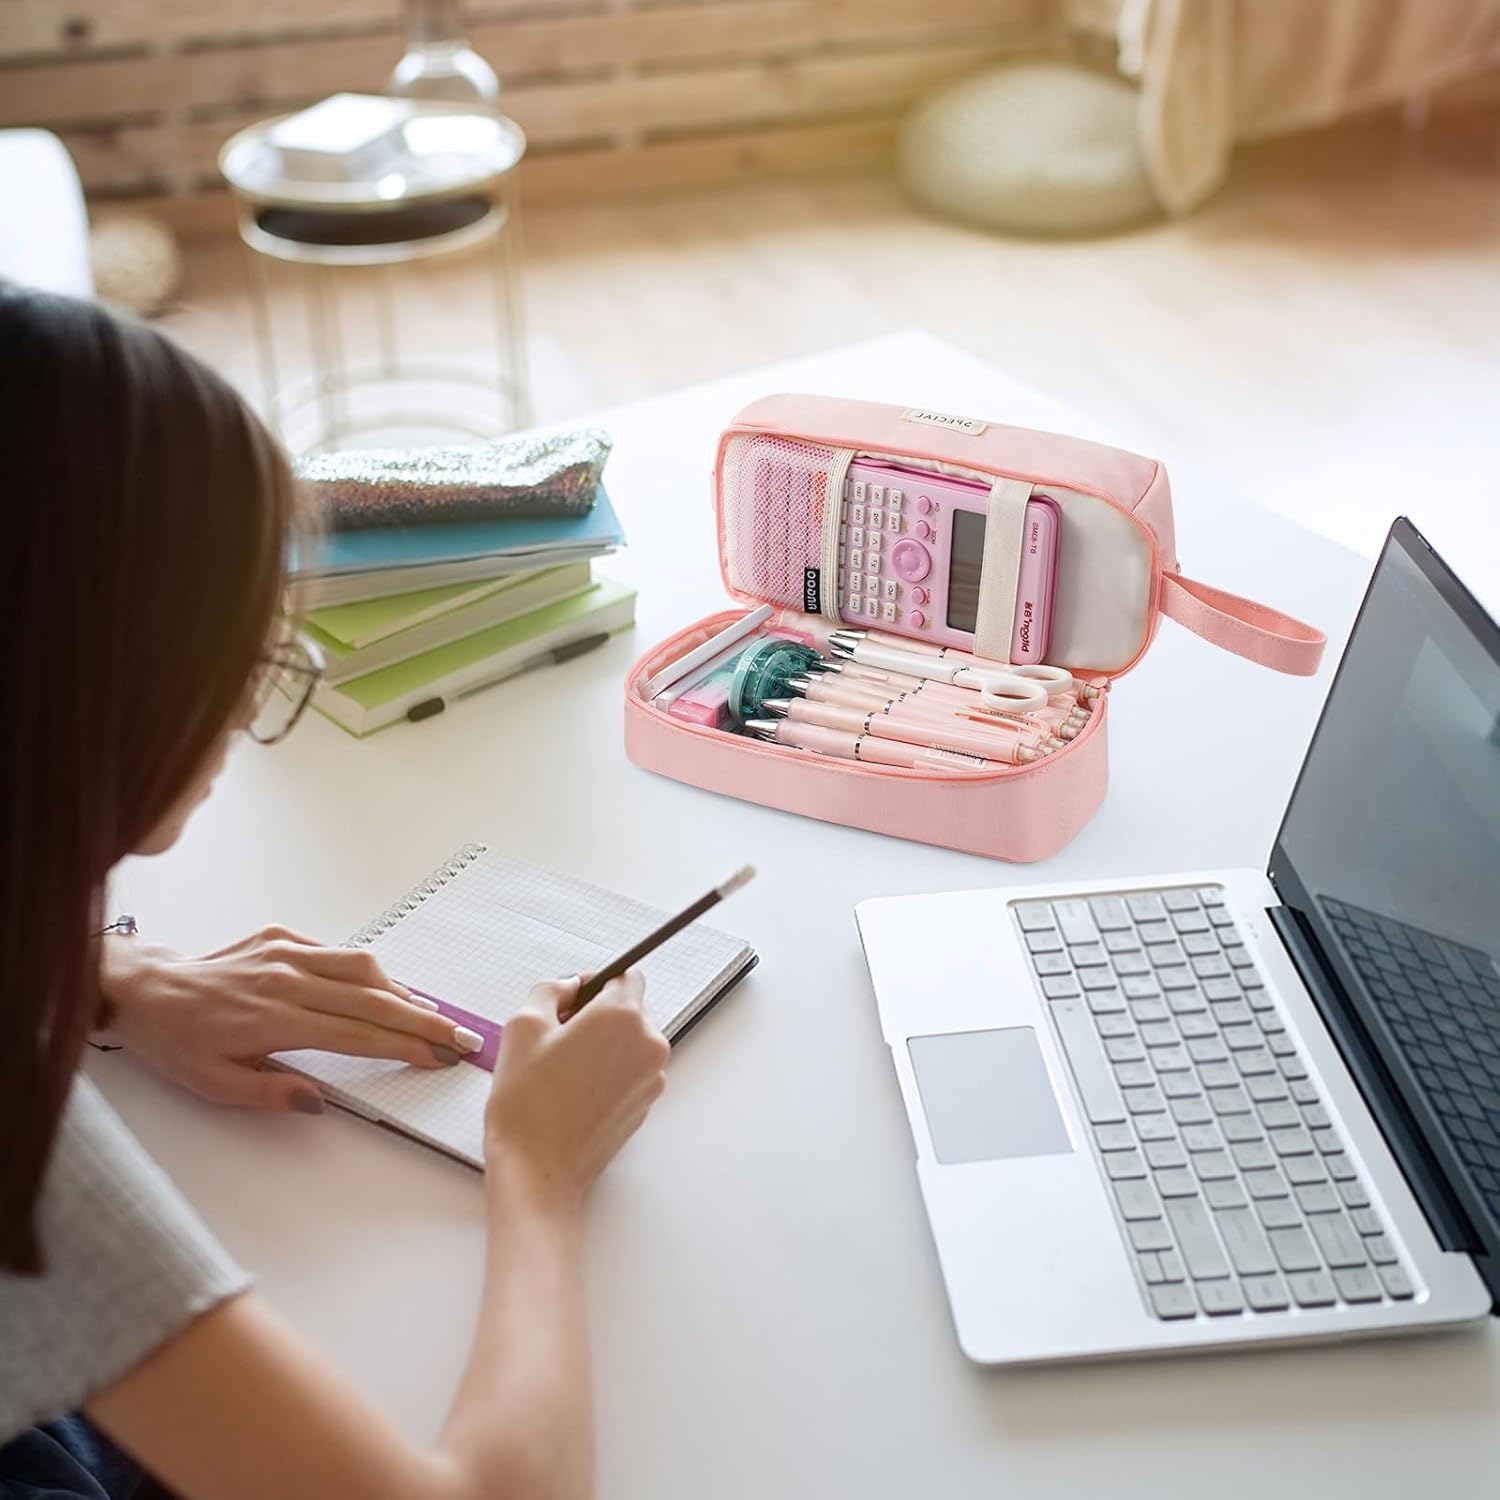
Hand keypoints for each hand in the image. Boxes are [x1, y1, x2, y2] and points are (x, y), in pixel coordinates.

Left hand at [99, 925, 485, 1112]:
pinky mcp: (282, 937)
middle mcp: (287, 979)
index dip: (404, 1046)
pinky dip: (370, 972)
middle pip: (374, 999)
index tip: (438, 1057)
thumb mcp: (215, 1085)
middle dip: (424, 1020)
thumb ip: (272, 1094)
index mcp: (274, 1018)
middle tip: (458, 1038)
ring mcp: (287, 952)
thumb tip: (320, 1101)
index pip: (357, 1034)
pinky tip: (386, 989)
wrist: (146, 991)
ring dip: (404, 992)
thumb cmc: (178, 1042)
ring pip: (363, 967)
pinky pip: (338, 952)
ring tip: (431, 1016)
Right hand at [484, 972, 668, 1209]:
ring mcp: (652, 1077)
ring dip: (605, 1043)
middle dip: (599, 1013)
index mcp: (622, 1016)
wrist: (538, 1170)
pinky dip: (610, 1071)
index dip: (594, 982)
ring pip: (632, 1040)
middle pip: (632, 1007)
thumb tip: (567, 987)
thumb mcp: (522, 1026)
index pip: (625, 975)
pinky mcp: (646, 1104)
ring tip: (563, 1066)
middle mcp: (648, 1043)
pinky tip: (575, 1089)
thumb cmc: (528, 1104)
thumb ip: (549, 990)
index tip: (571, 998)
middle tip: (559, 1034)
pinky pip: (632, 1071)